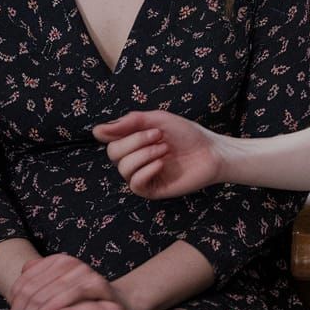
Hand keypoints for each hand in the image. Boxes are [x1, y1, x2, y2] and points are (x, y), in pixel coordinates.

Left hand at [8, 253, 119, 309]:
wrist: (116, 304)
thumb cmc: (80, 303)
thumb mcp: (57, 292)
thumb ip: (37, 284)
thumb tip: (17, 282)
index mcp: (55, 261)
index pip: (23, 283)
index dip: (13, 306)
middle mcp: (68, 261)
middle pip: (31, 290)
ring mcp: (83, 270)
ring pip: (45, 294)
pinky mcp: (95, 283)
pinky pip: (67, 296)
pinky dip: (51, 309)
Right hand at [93, 110, 221, 198]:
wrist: (212, 152)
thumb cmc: (188, 134)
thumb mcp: (159, 120)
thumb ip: (130, 122)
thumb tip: (97, 131)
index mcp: (134, 140)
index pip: (108, 138)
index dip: (111, 132)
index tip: (132, 124)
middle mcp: (135, 158)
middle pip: (113, 153)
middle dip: (135, 141)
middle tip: (158, 135)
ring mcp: (144, 174)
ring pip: (124, 168)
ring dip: (144, 154)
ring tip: (164, 149)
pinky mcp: (153, 189)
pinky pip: (136, 185)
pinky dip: (146, 171)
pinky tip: (161, 164)